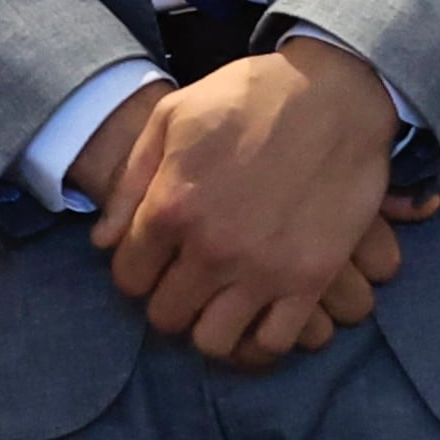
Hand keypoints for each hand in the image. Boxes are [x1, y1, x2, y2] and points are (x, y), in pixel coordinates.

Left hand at [93, 35, 407, 366]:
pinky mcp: (312, 279)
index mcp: (171, 208)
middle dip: (168, 300)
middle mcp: (212, 248)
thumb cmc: (246, 98)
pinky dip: (260, 343)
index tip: (151, 261)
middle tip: (184, 281)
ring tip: (217, 303)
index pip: (129, 278)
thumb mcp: (170, 119)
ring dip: (209, 327)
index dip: (135, 271)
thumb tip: (104, 243)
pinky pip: (276, 343)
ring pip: (215, 341)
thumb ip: (130, 183)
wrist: (335, 96)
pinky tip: (255, 321)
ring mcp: (264, 269)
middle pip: (167, 316)